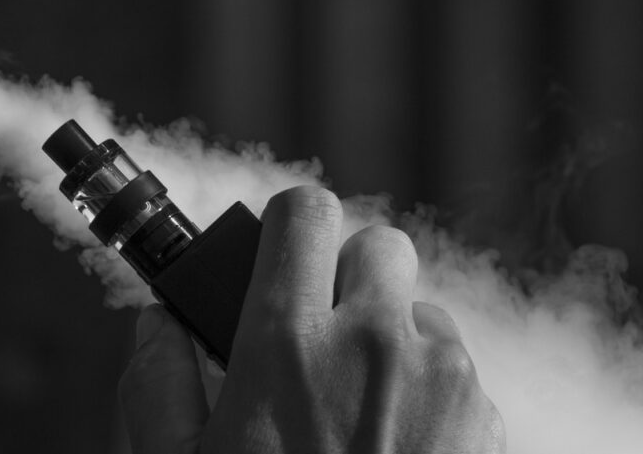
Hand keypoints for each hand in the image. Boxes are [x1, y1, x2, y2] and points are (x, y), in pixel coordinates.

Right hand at [119, 186, 504, 453]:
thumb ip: (156, 379)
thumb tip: (160, 322)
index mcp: (288, 344)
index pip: (302, 213)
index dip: (287, 227)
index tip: (279, 256)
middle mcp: (374, 343)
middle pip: (376, 245)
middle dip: (347, 278)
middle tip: (318, 336)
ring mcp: (441, 377)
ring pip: (418, 311)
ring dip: (389, 338)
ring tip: (355, 409)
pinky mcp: (487, 417)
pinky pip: (455, 367)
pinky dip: (427, 387)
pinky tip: (396, 445)